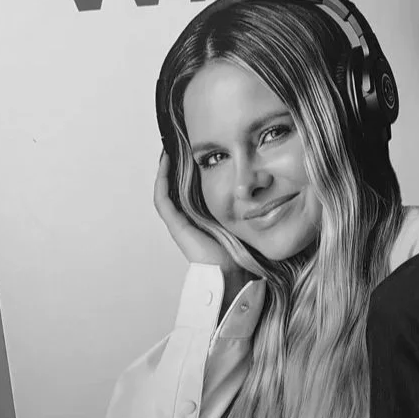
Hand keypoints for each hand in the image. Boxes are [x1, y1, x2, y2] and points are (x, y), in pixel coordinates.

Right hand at [154, 151, 234, 270]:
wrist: (229, 271)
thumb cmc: (236, 248)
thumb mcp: (238, 217)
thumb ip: (240, 203)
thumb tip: (256, 181)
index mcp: (201, 216)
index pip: (189, 189)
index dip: (187, 171)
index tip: (193, 152)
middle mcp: (187, 218)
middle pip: (177, 188)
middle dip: (176, 168)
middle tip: (177, 146)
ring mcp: (179, 221)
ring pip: (166, 189)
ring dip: (166, 170)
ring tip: (169, 150)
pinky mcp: (175, 224)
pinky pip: (163, 198)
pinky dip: (162, 179)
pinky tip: (166, 162)